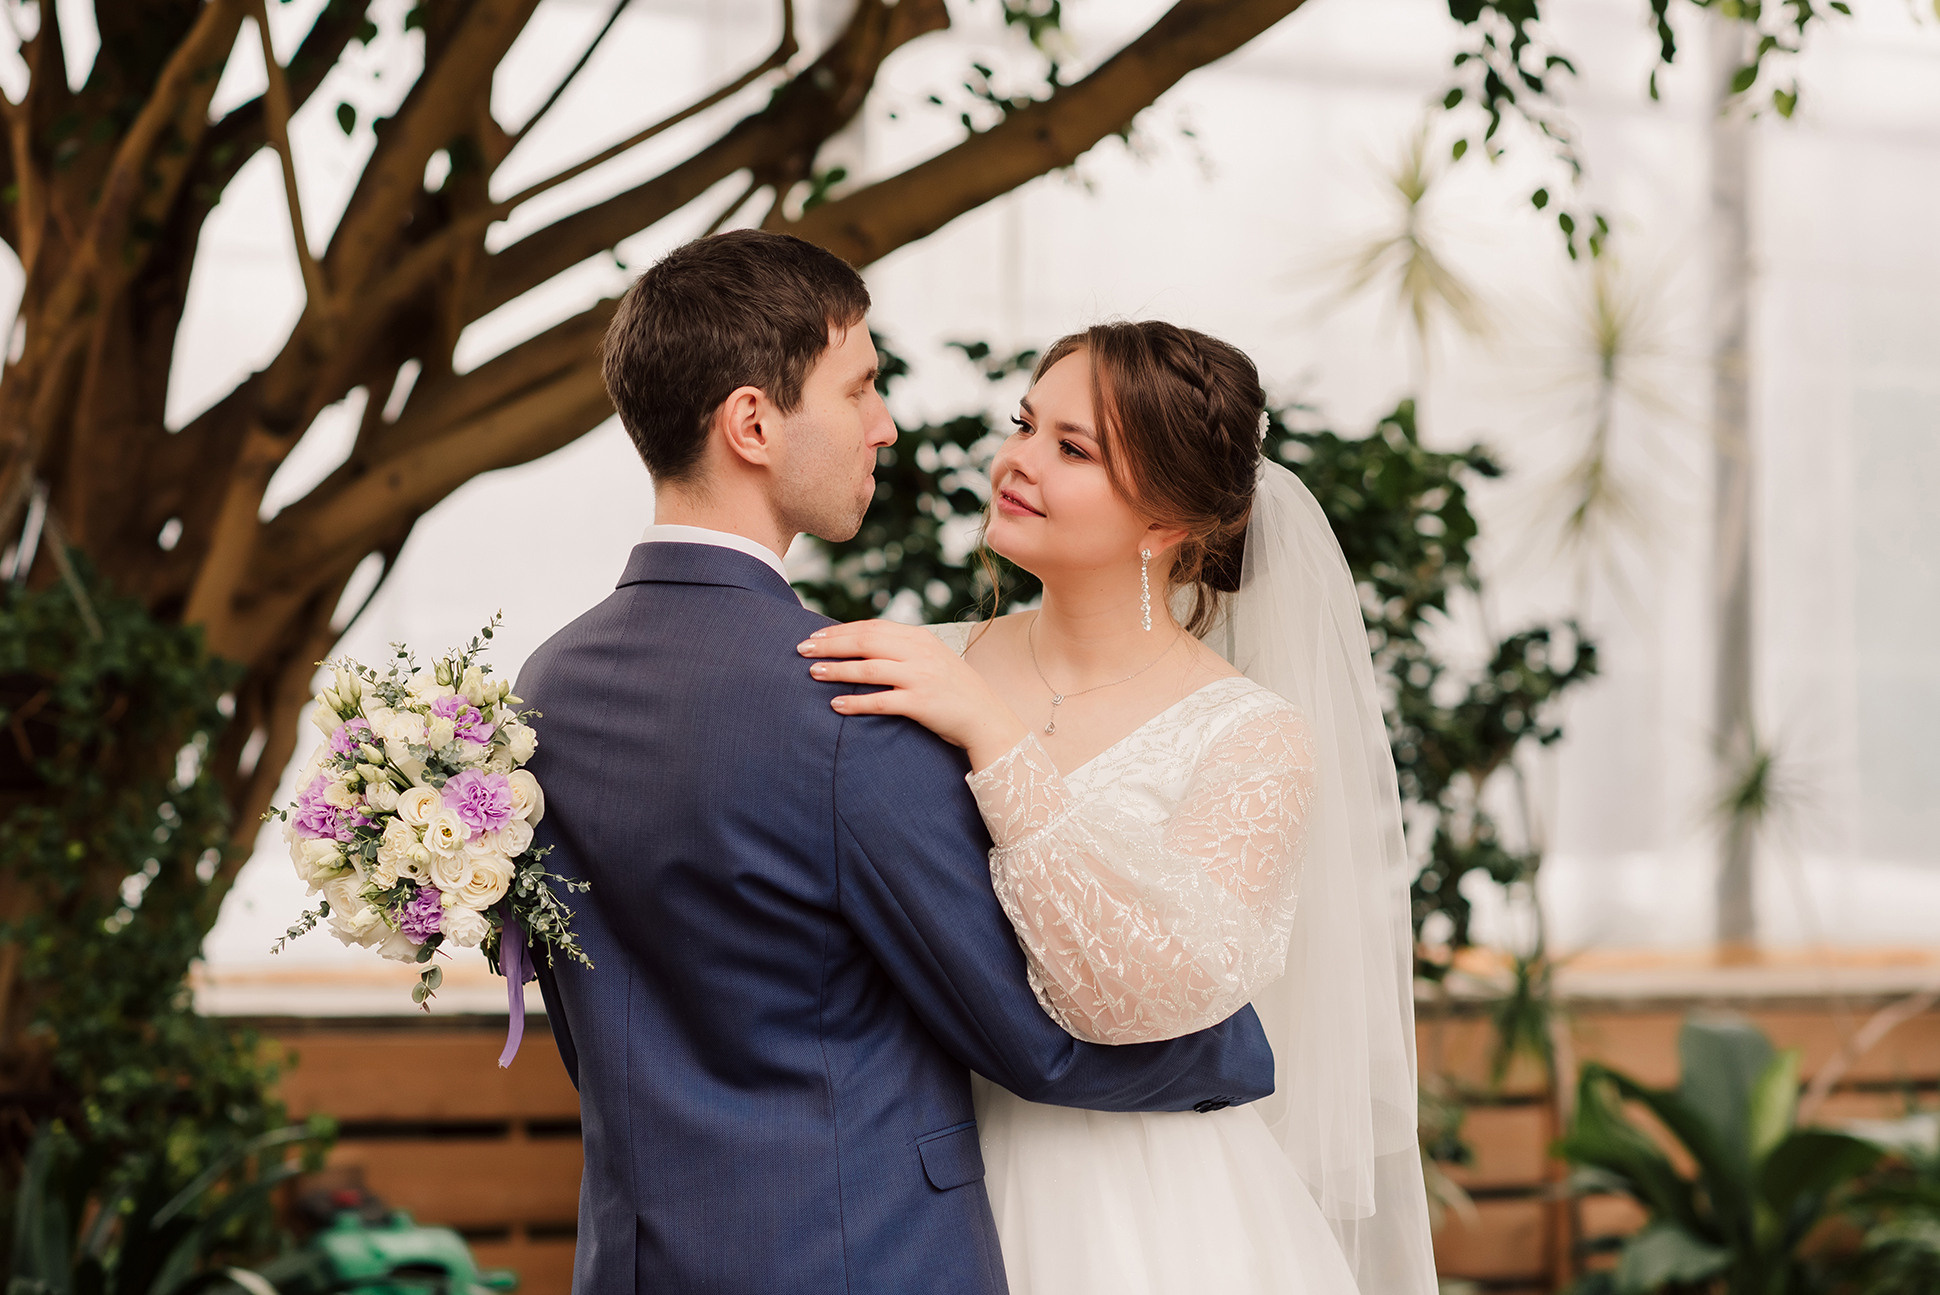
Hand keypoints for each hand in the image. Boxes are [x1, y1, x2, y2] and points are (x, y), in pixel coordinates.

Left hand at [798, 621, 1028, 770]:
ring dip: (837, 670)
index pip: (872, 627)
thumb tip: (862, 644)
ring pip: (869, 668)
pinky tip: (836, 704)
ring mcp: (920, 677)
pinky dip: (856, 702)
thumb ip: (903, 650)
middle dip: (831, 644)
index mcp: (919, 638)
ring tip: (813, 673)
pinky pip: (881, 701)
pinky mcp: (921, 703)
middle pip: (865, 642)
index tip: (815, 636)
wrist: (986, 718)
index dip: (840, 631)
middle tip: (802, 649)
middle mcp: (919, 653)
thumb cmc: (953, 690)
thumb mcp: (931, 659)